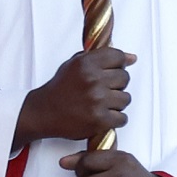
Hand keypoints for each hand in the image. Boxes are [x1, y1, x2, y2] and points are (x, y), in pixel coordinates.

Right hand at [14, 48, 133, 147]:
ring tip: (100, 103)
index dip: (118, 64)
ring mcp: (97, 100)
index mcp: (85, 64)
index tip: (112, 70)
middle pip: (125, 78)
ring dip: (116, 103)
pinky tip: (101, 115)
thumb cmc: (60, 89)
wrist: (44, 112)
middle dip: (117, 84)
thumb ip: (101, 58)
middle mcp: (92, 80)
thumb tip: (132, 58)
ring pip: (126, 99)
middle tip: (102, 89)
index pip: (118, 57)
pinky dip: (114, 119)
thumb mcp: (74, 65)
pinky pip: (123, 118)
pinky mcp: (100, 120)